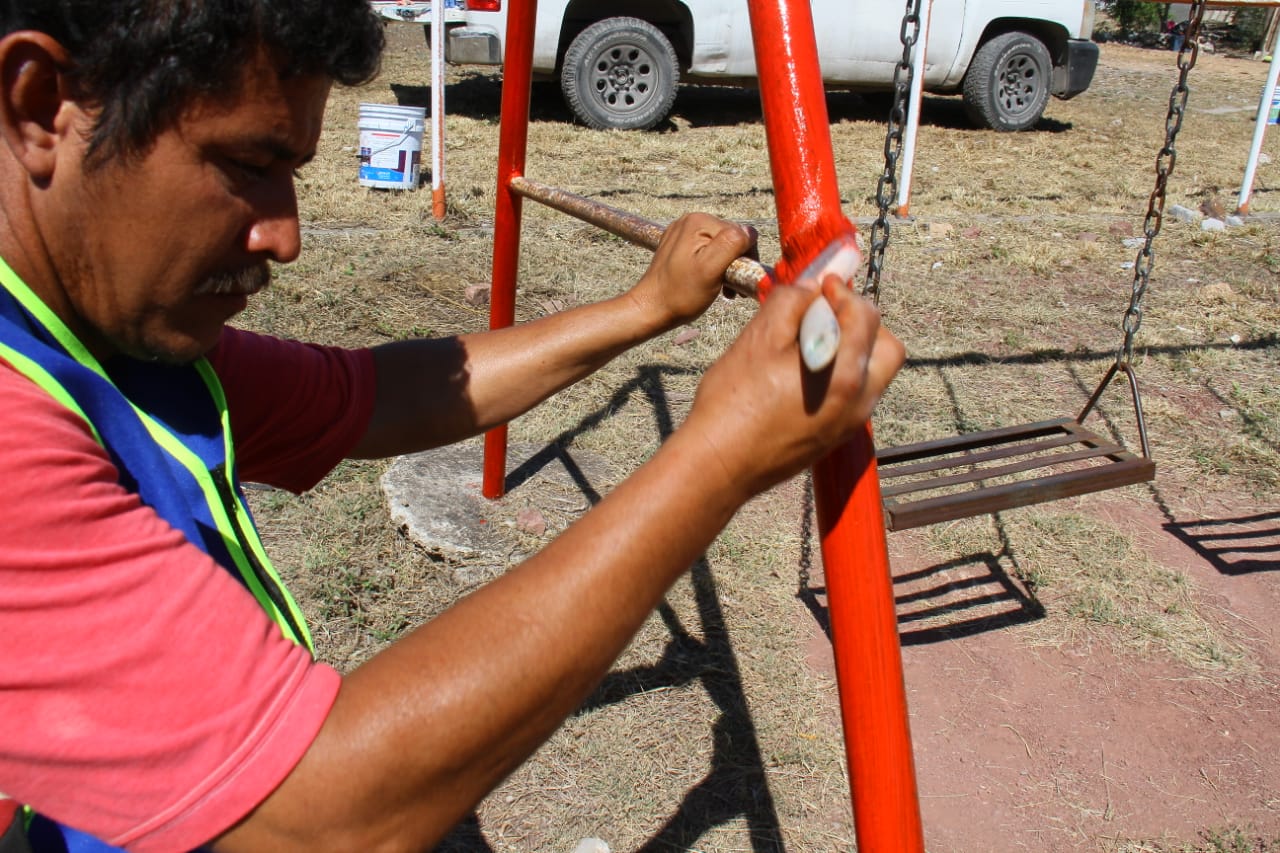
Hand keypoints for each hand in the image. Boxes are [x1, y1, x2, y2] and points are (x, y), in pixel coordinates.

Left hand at [627, 213, 755, 332]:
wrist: (651, 308)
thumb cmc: (680, 294)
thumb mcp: (711, 269)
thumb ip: (732, 245)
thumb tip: (750, 232)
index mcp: (699, 221)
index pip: (740, 233)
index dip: (744, 258)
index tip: (735, 280)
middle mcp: (691, 221)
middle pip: (730, 239)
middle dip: (734, 263)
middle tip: (728, 289)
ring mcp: (684, 232)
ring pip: (721, 247)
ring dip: (726, 267)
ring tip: (721, 288)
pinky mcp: (681, 245)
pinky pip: (708, 251)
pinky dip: (714, 267)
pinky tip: (710, 282)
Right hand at [680, 272, 904, 501]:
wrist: (719, 464)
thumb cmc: (733, 404)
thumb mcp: (757, 340)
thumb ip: (791, 303)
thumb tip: (811, 288)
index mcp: (844, 374)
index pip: (867, 317)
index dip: (844, 293)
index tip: (821, 287)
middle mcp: (858, 401)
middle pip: (887, 349)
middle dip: (862, 323)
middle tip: (826, 314)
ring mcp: (849, 423)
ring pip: (873, 374)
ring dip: (853, 349)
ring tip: (812, 343)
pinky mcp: (835, 437)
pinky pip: (855, 396)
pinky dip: (841, 374)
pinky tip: (803, 373)